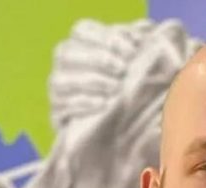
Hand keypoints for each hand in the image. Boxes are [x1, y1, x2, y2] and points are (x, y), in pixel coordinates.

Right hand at [49, 19, 195, 158]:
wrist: (118, 139)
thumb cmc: (133, 95)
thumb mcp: (138, 71)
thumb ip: (137, 50)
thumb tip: (147, 35)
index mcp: (81, 43)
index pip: (83, 31)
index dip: (106, 38)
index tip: (131, 51)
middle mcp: (65, 62)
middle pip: (68, 52)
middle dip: (98, 59)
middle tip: (123, 70)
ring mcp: (58, 87)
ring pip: (61, 78)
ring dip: (90, 81)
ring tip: (114, 90)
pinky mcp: (58, 112)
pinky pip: (62, 104)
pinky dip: (83, 103)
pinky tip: (103, 106)